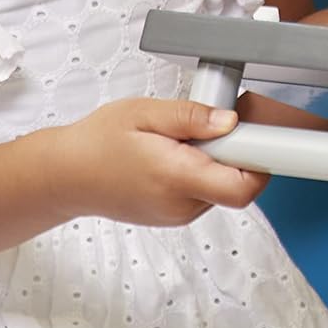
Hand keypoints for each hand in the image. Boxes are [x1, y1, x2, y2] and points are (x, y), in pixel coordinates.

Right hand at [51, 97, 269, 227]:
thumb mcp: (145, 113)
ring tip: (187, 135)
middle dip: (239, 151)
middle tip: (221, 120)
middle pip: (237, 184)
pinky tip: (180, 150)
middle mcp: (182, 204)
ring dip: (219, 160)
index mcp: (177, 177)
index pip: (243, 186)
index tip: (262, 131)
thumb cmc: (99, 141)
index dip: (262, 159)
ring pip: (222, 187)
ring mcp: (178, 214)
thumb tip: (230, 121)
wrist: (65, 176)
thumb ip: (191, 117)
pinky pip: (204, 192)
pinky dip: (204, 170)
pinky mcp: (173, 215)